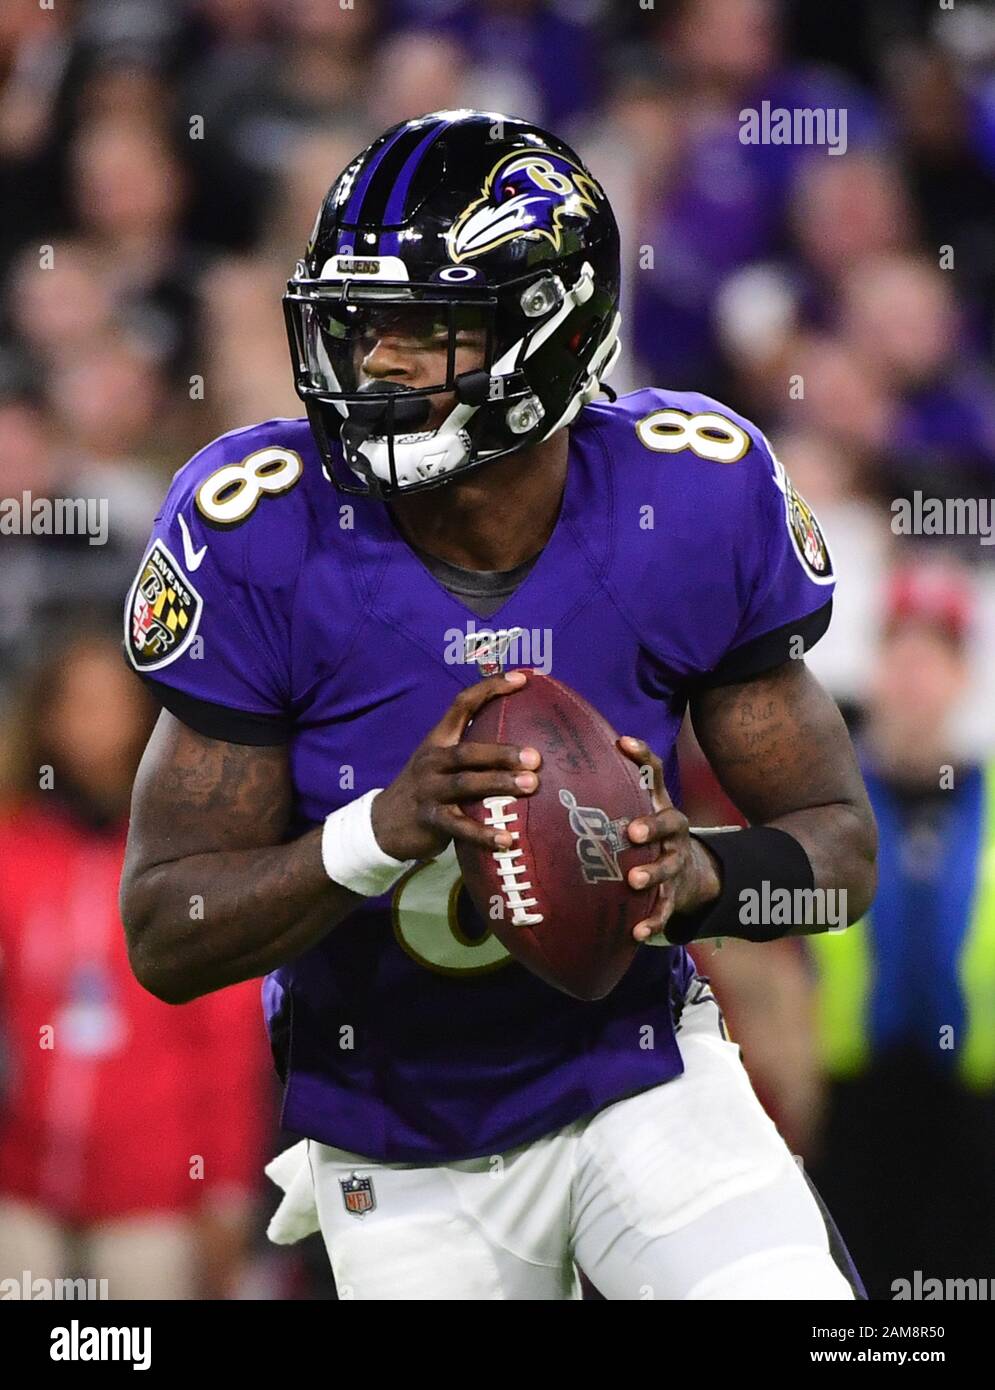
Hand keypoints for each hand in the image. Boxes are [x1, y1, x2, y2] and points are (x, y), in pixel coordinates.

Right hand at [371, 671, 541, 860]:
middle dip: (502, 752)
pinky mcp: (429, 820)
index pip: (462, 704)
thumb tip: (525, 746)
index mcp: (438, 740)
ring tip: (531, 786)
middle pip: (468, 751)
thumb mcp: (441, 764)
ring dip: (499, 784)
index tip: (523, 679)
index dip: (491, 688)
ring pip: (465, 784)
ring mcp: (429, 790)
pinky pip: (459, 827)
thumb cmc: (427, 789)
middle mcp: (432, 760)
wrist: (383, 824)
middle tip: (536, 757)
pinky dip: (483, 834)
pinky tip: (507, 839)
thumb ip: (473, 754)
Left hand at [617, 735, 721, 940]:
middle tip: (632, 832)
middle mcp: (672, 830)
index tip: (622, 743)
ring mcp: (675, 861)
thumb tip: (556, 761)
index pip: (654, 773)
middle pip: (669, 822)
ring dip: (652, 873)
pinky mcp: (673, 893)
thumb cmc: (648, 835)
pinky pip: (665, 908)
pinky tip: (637, 932)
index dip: (642, 756)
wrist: (691, 874)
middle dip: (652, 825)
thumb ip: (608, 789)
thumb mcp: (636, 808)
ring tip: (634, 880)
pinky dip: (652, 919)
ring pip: (668, 865)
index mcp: (658, 804)